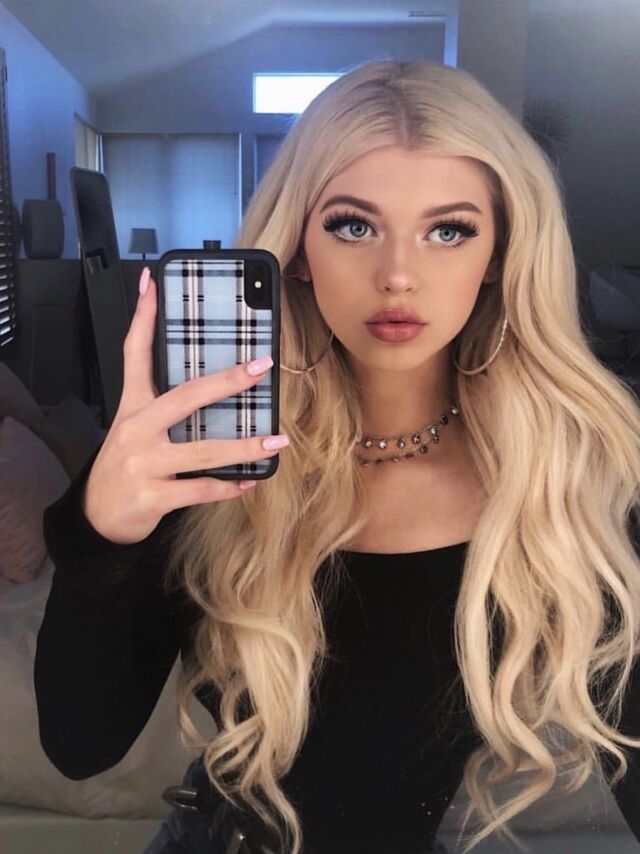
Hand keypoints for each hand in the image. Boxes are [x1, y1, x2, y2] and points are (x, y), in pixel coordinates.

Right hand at [81, 268, 287, 544]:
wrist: (98, 515)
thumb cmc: (126, 464)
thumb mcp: (134, 427)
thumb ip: (164, 404)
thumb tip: (209, 386)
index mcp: (132, 405)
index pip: (134, 352)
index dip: (143, 316)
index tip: (152, 282)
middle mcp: (137, 429)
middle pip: (185, 396)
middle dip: (227, 381)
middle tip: (262, 367)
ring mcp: (144, 463)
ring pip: (203, 450)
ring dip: (245, 446)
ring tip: (278, 440)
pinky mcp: (153, 495)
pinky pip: (201, 489)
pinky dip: (229, 486)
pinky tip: (250, 480)